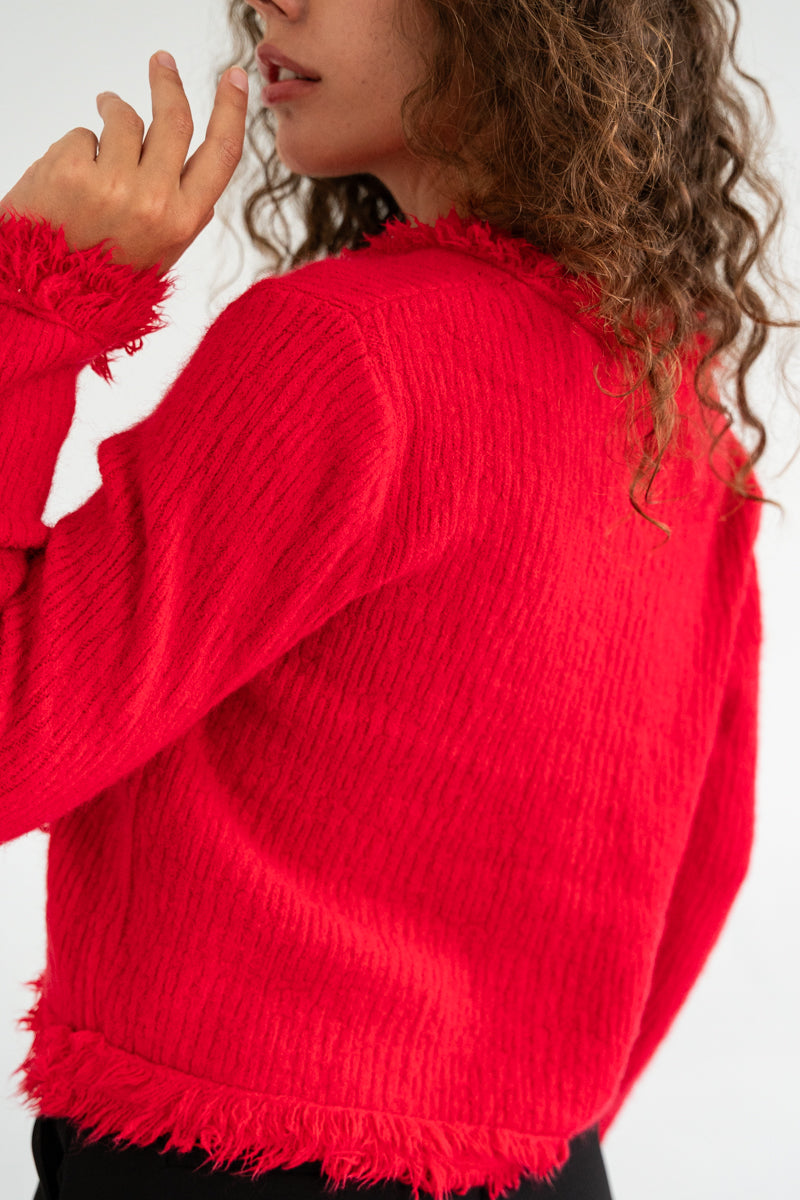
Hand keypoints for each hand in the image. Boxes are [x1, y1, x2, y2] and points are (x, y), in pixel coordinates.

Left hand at [0, 51, 248, 275]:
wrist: (51, 299)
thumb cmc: (109, 278)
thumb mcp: (162, 254)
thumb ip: (183, 212)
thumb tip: (201, 175)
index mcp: (184, 220)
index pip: (221, 153)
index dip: (231, 110)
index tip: (234, 77)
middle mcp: (153, 200)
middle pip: (174, 119)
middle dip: (167, 82)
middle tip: (161, 62)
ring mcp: (111, 183)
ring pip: (124, 120)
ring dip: (112, 113)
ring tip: (101, 129)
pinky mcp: (69, 169)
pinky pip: (83, 134)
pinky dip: (76, 149)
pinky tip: (70, 179)